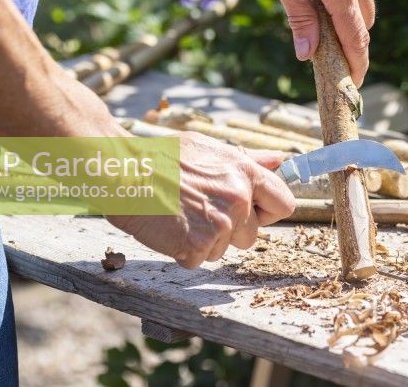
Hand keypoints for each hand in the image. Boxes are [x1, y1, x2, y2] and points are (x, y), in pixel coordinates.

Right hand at [108, 131, 294, 268]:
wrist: (123, 172)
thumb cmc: (163, 157)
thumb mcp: (209, 148)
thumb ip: (248, 160)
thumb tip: (279, 161)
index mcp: (245, 172)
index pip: (284, 203)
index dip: (268, 212)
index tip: (253, 213)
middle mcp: (238, 198)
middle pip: (252, 235)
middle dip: (231, 231)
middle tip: (200, 212)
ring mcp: (219, 224)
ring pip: (224, 249)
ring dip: (205, 241)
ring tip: (181, 216)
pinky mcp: (197, 246)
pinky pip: (199, 260)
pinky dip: (183, 251)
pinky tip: (169, 228)